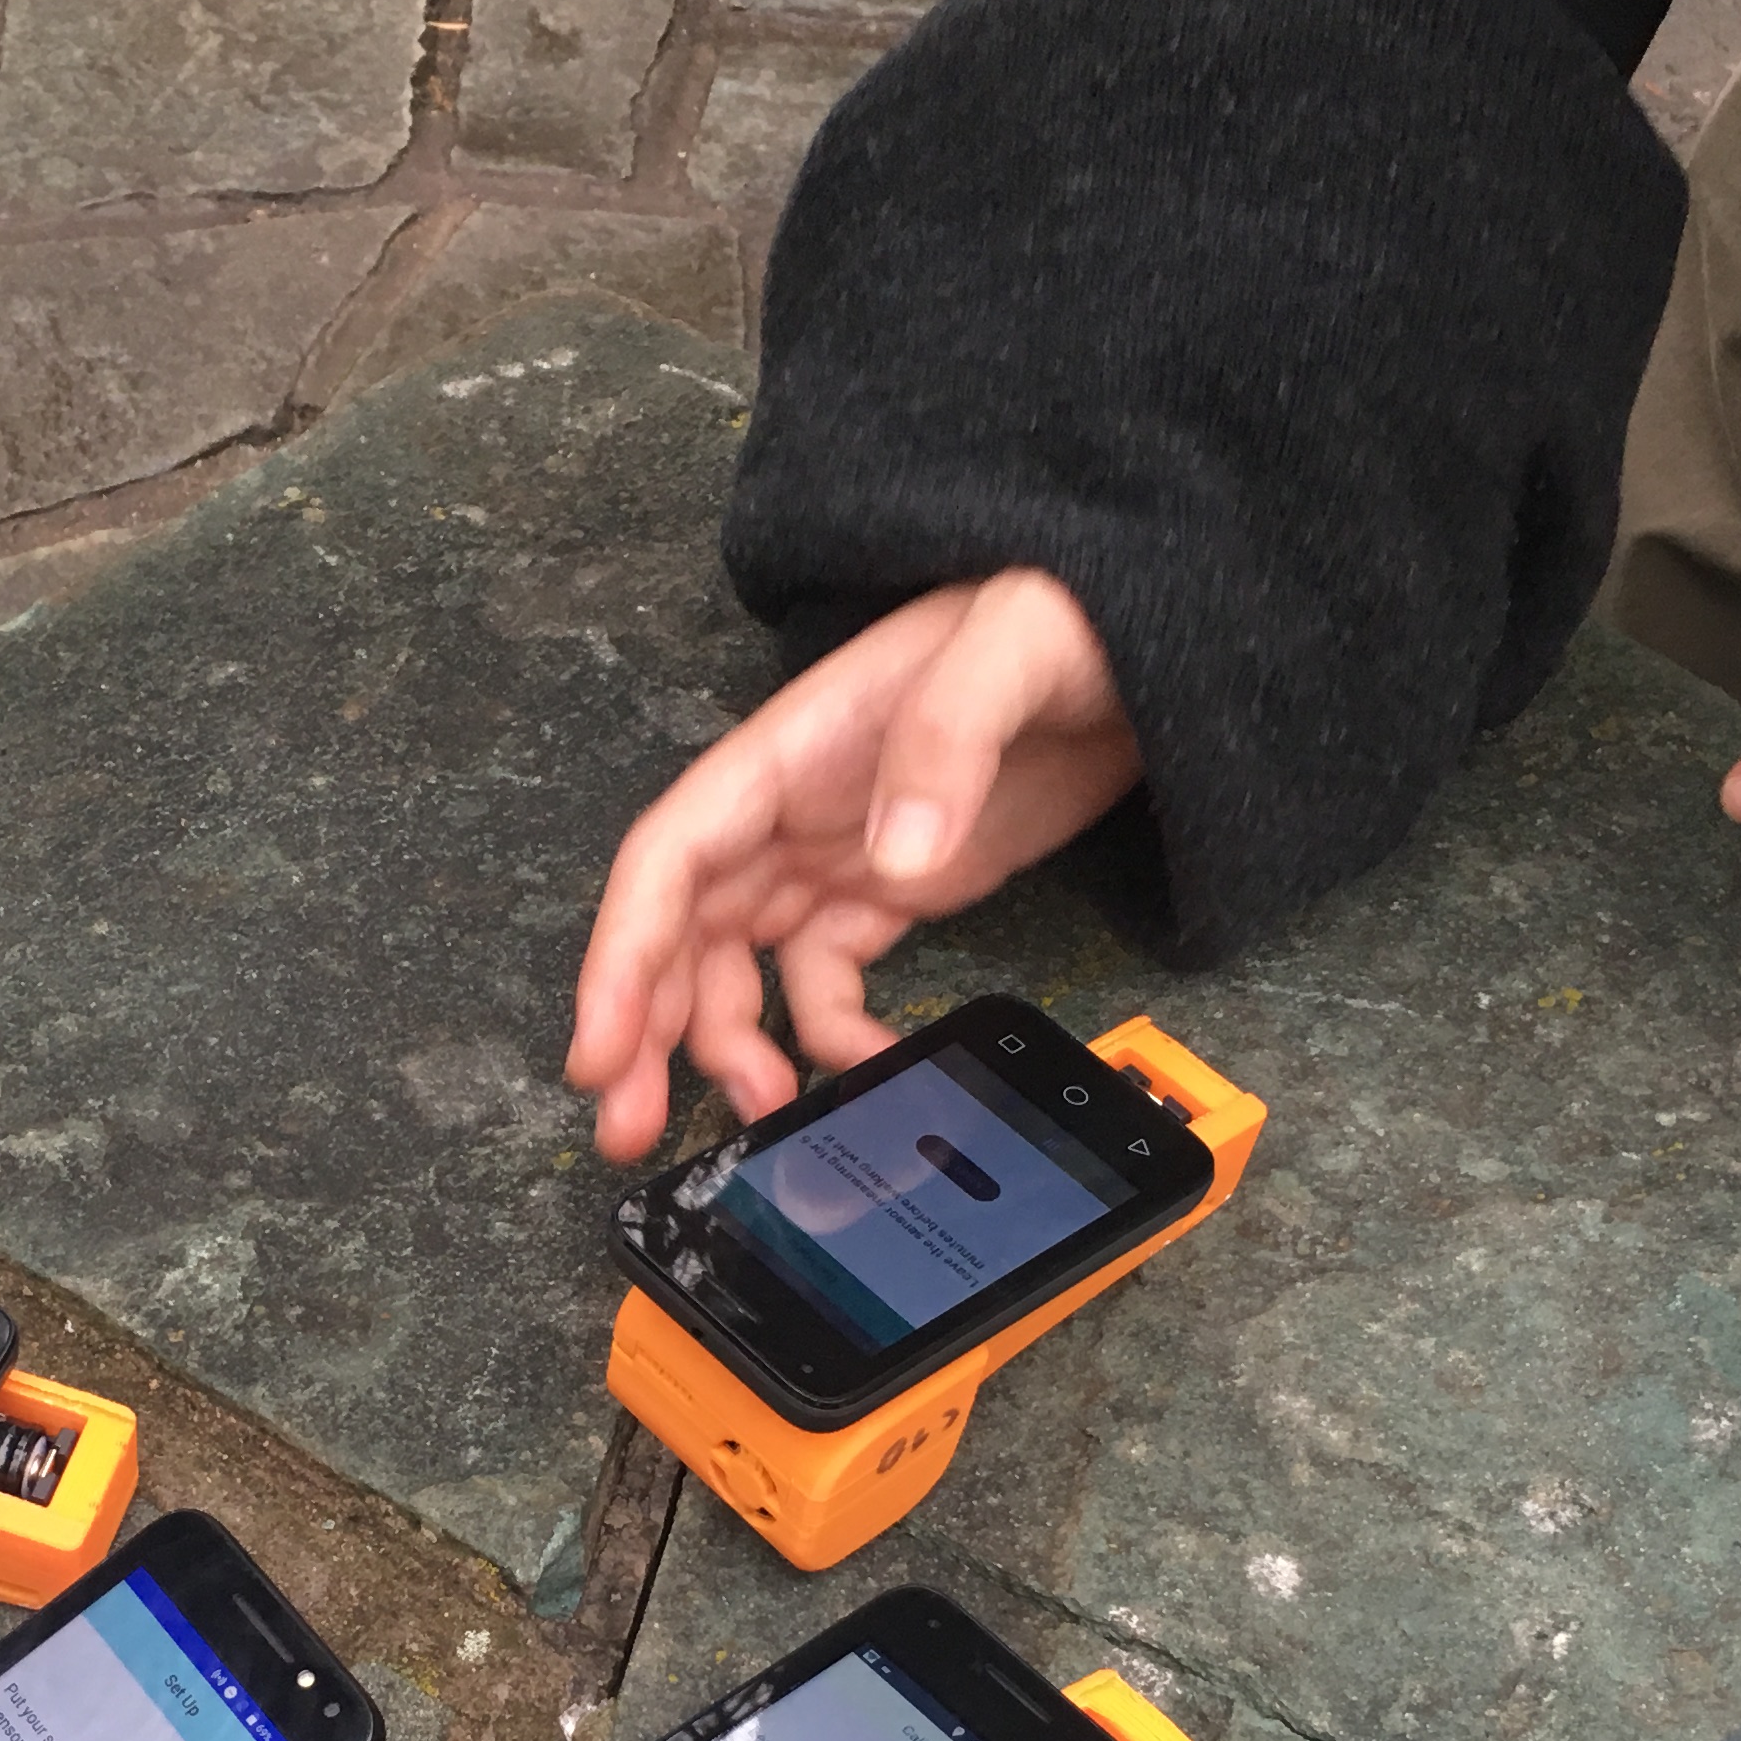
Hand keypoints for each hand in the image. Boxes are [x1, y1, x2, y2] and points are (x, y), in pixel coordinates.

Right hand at [566, 570, 1138, 1161]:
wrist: (1142, 639)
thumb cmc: (1065, 613)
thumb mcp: (1014, 644)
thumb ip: (950, 736)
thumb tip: (895, 859)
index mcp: (789, 748)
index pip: (671, 859)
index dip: (622, 957)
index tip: (598, 1048)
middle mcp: (792, 808)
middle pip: (684, 931)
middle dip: (643, 1030)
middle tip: (628, 1128)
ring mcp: (840, 854)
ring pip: (741, 969)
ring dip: (726, 1047)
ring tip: (759, 1116)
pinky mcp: (894, 891)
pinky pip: (830, 983)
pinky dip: (832, 1042)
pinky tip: (865, 1075)